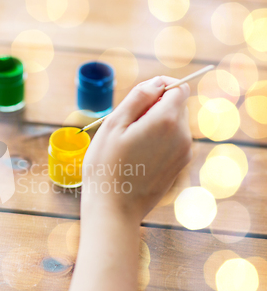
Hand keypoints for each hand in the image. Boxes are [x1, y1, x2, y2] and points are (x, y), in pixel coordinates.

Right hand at [82, 76, 191, 221]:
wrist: (114, 209)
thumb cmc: (106, 166)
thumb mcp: (113, 124)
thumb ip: (138, 97)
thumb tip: (157, 82)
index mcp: (166, 120)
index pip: (178, 88)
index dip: (159, 87)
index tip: (138, 100)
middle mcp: (182, 136)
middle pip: (176, 106)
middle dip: (155, 107)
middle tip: (127, 126)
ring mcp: (183, 154)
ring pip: (174, 125)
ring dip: (155, 125)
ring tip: (130, 144)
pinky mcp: (179, 167)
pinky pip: (172, 142)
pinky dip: (158, 142)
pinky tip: (137, 157)